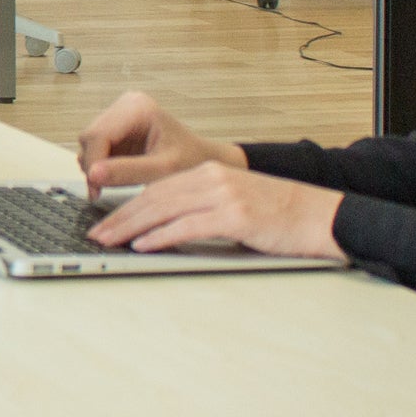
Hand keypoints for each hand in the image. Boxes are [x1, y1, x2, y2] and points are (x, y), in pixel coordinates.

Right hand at [76, 89, 246, 195]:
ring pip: (89, 144)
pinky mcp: (116, 129)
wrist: (203, 162)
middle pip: (90, 137)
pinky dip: (101, 166)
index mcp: (138, 107)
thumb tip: (93, 175)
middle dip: (94, 166)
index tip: (96, 189)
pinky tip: (117, 176)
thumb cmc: (191, 162)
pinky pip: (95, 149)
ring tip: (117, 183)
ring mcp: (119, 116)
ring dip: (97, 167)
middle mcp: (125, 105)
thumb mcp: (162, 170)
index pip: (98, 134)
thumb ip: (127, 172)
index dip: (93, 164)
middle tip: (102, 191)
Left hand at [87, 161, 346, 262]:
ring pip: (164, 209)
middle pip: (154, 197)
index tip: (104, 221)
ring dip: (131, 227)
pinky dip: (161, 235)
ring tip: (109, 240)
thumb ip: (202, 208)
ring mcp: (224, 195)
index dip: (126, 204)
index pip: (156, 188)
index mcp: (209, 172)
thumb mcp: (234, 202)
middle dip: (120, 216)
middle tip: (96, 233)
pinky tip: (143, 244)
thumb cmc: (278, 215)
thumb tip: (163, 226)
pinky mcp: (235, 216)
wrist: (319, 215)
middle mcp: (212, 178)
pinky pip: (188, 226)